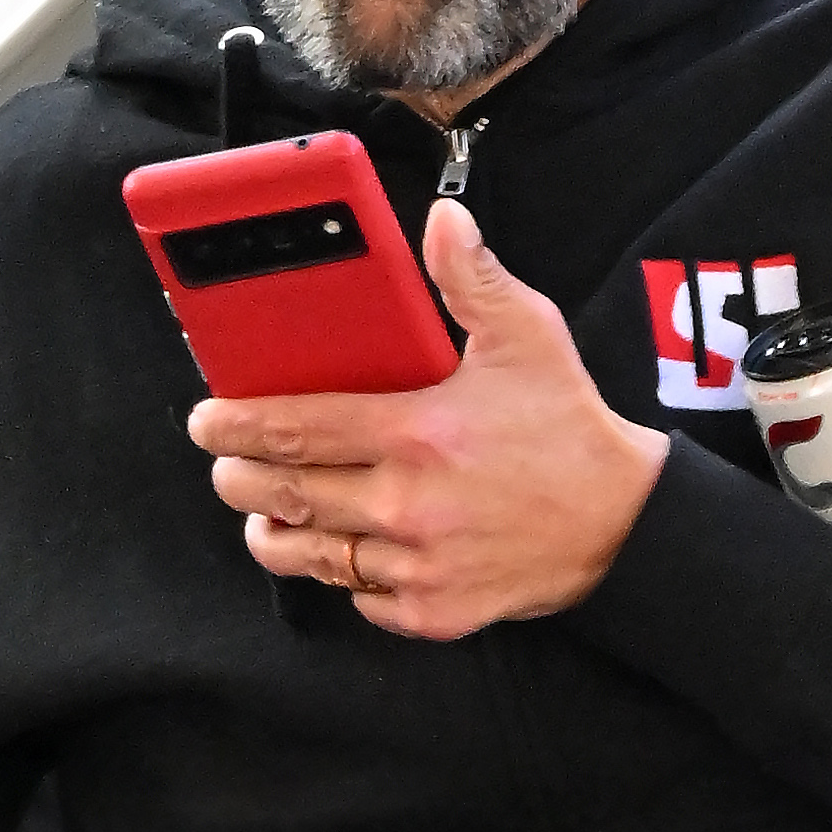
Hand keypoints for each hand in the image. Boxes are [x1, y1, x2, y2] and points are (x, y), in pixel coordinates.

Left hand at [191, 196, 668, 640]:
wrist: (624, 523)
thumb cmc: (567, 427)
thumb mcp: (527, 337)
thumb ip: (472, 279)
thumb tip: (441, 220)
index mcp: (416, 432)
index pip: (292, 428)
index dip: (234, 424)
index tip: (207, 419)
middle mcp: (407, 504)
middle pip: (283, 494)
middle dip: (238, 478)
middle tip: (226, 464)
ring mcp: (417, 564)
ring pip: (309, 557)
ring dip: (273, 534)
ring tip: (263, 512)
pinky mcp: (432, 611)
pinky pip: (359, 598)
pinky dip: (343, 577)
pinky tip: (340, 549)